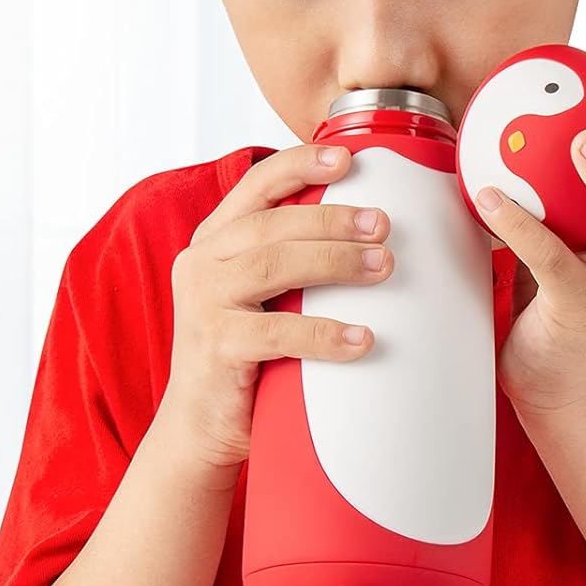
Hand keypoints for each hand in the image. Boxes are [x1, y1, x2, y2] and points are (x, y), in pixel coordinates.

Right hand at [159, 142, 391, 482]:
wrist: (201, 427)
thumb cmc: (248, 353)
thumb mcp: (266, 294)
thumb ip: (296, 258)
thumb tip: (377, 229)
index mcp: (216, 238)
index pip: (257, 183)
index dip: (301, 164)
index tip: (347, 158)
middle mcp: (202, 261)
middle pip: (273, 222)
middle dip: (334, 218)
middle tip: (384, 225)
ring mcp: (204, 303)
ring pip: (275, 264)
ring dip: (336, 261)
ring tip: (383, 266)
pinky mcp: (215, 347)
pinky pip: (277, 333)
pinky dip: (325, 334)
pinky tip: (364, 339)